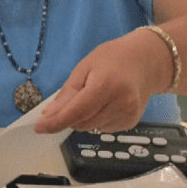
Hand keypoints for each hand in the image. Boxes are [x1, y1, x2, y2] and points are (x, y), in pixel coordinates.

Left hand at [34, 33, 156, 133]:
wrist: (148, 61)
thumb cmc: (114, 59)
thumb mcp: (85, 67)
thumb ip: (68, 93)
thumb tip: (50, 115)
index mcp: (106, 86)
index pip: (76, 112)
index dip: (55, 122)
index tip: (39, 128)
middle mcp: (120, 104)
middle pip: (81, 123)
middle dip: (69, 116)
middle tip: (74, 97)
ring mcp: (128, 115)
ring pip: (90, 128)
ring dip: (83, 119)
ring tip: (94, 97)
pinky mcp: (131, 123)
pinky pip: (102, 129)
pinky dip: (96, 120)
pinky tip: (105, 104)